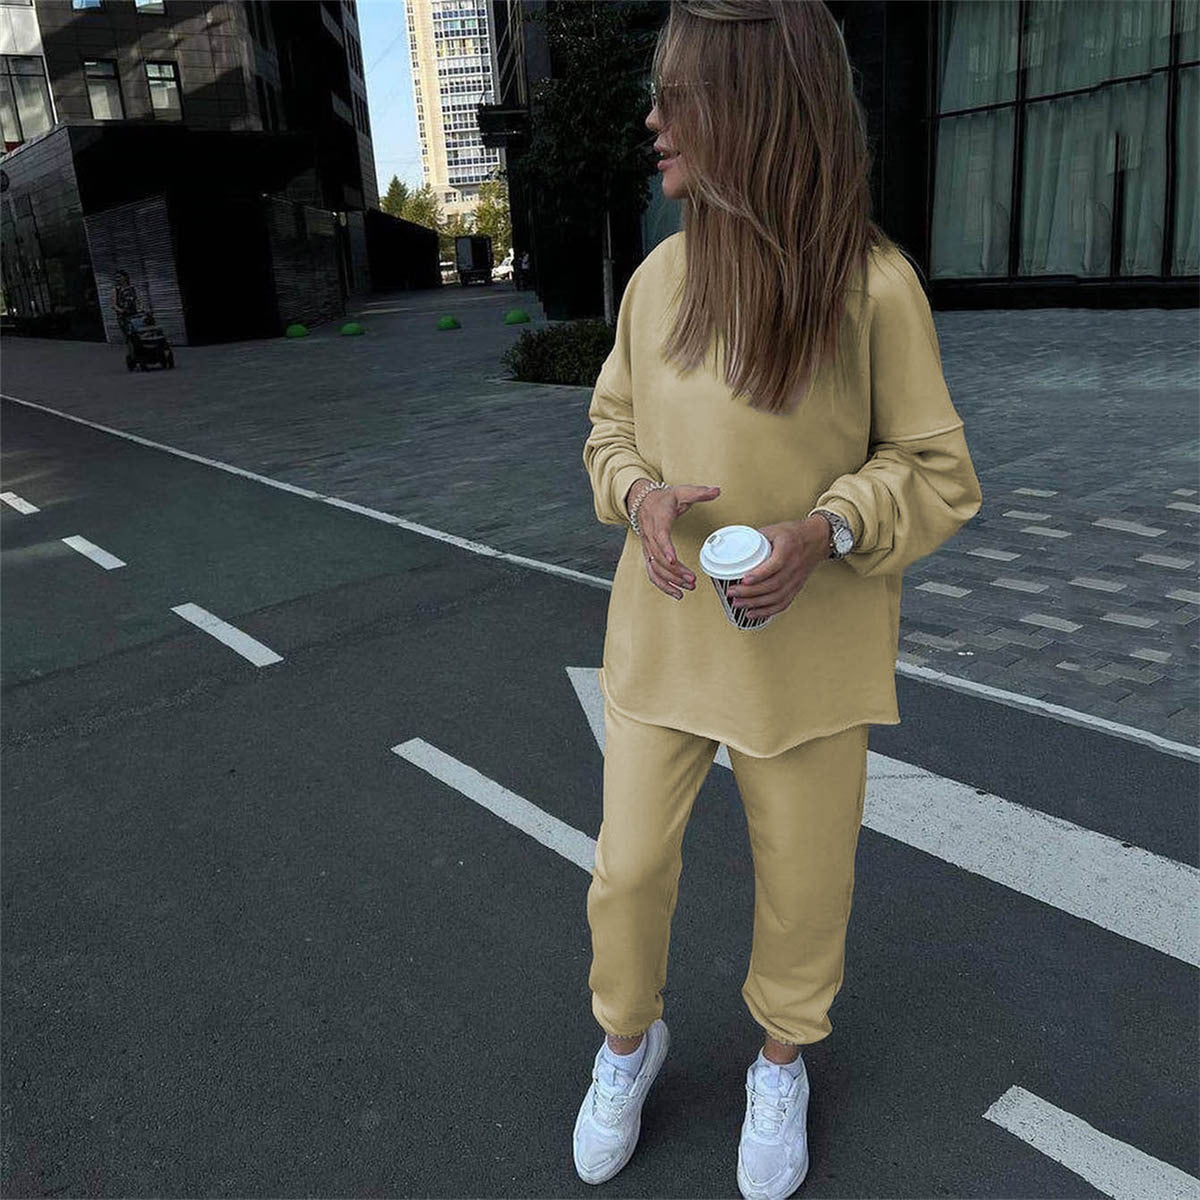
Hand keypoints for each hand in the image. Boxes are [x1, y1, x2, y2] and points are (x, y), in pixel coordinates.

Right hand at [636, 483, 721, 598]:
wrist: (642, 500)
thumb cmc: (663, 499)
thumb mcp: (681, 492)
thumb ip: (699, 493)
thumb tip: (717, 490)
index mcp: (658, 521)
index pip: (660, 537)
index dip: (666, 549)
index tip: (673, 560)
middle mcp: (650, 536)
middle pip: (659, 558)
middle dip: (675, 572)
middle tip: (692, 579)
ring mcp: (648, 547)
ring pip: (655, 568)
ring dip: (670, 581)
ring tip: (687, 588)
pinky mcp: (648, 554)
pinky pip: (652, 573)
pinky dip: (662, 585)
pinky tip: (676, 593)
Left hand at [726, 516, 830, 619]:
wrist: (817, 539)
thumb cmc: (795, 533)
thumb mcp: (774, 529)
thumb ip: (756, 538)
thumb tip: (735, 546)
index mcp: (788, 549)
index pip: (775, 565)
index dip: (759, 574)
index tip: (744, 579)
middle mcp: (794, 566)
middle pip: (773, 584)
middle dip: (750, 592)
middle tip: (732, 593)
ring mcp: (796, 579)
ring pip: (776, 597)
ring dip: (755, 603)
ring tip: (738, 604)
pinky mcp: (796, 587)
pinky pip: (783, 603)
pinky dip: (767, 611)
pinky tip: (754, 613)